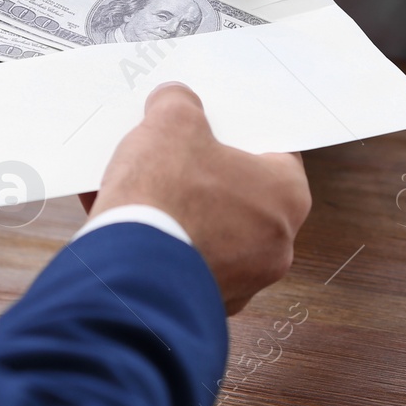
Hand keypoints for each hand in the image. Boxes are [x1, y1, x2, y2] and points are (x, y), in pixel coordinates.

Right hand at [92, 83, 311, 313]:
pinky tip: (119, 220)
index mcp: (286, 196)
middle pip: (237, 193)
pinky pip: (181, 260)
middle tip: (169, 154)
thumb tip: (174, 100)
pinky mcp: (200, 304)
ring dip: (175, 210)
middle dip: (201, 173)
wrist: (128, 276)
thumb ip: (178, 102)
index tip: (213, 128)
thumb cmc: (165, 197)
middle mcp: (274, 245)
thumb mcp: (171, 123)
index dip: (239, 134)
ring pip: (207, 231)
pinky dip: (157, 241)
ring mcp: (240, 280)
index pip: (274, 151)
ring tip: (133, 187)